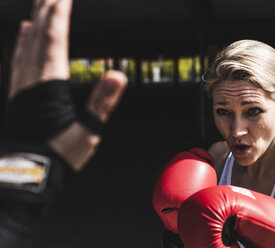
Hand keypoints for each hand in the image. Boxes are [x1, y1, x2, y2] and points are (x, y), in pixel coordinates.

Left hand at [8, 0, 127, 169]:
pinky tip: (24, 34)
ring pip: (26, 45)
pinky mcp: (18, 94)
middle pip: (38, 37)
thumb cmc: (58, 154)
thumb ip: (101, 104)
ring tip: (39, 5)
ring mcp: (22, 85)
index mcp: (49, 84)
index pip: (53, 40)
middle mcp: (31, 79)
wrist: (27, 173)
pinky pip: (19, 60)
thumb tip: (118, 75)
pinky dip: (22, 43)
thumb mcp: (87, 132)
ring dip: (34, 23)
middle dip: (47, 11)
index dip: (59, 15)